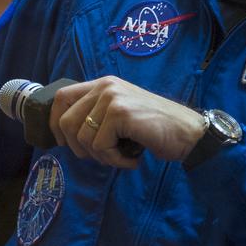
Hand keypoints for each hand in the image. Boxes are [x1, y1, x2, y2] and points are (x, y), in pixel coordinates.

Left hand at [50, 76, 205, 169]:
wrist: (190, 134)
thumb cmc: (158, 129)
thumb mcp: (123, 115)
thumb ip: (98, 115)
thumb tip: (64, 134)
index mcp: (104, 84)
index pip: (61, 97)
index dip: (55, 123)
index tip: (64, 143)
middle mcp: (106, 86)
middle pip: (66, 121)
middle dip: (78, 148)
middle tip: (103, 156)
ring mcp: (112, 98)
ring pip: (82, 138)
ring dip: (101, 157)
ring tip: (122, 157)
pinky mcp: (120, 113)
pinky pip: (100, 146)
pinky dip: (114, 160)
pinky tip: (132, 159)